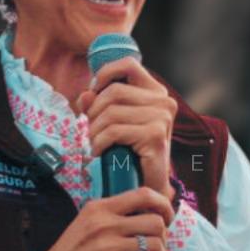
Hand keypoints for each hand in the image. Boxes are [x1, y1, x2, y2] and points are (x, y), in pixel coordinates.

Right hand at [0, 187, 174, 250]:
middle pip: (155, 221)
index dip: (163, 204)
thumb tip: (146, 213)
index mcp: (99, 208)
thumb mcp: (85, 224)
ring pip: (155, 245)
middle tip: (160, 246)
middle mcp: (104, 223)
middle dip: (164, 236)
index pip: (143, 194)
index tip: (167, 217)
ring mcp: (106, 247)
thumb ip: (110, 216)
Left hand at [75, 57, 177, 201]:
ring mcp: (162, 118)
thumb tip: (85, 95)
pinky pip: (114, 131)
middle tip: (90, 131)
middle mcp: (164, 101)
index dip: (105, 75)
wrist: (148, 185)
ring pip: (111, 112)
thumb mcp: (113, 122)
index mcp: (156, 92)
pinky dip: (99, 142)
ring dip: (94, 130)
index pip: (128, 65)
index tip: (93, 95)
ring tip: (94, 143)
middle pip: (114, 91)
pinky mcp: (155, 136)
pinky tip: (98, 152)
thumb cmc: (129, 151)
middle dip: (94, 111)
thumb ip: (98, 104)